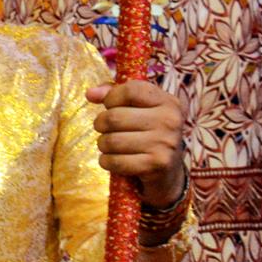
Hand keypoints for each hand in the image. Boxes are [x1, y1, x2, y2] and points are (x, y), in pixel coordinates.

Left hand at [87, 79, 187, 208]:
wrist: (167, 171)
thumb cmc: (147, 134)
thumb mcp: (139, 110)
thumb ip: (115, 95)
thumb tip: (90, 93)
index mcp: (169, 102)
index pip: (131, 90)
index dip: (112, 98)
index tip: (110, 106)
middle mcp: (170, 121)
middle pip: (114, 117)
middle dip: (101, 124)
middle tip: (105, 130)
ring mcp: (165, 144)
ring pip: (111, 141)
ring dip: (103, 145)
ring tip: (110, 145)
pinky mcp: (156, 165)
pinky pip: (115, 162)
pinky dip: (107, 162)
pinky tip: (114, 160)